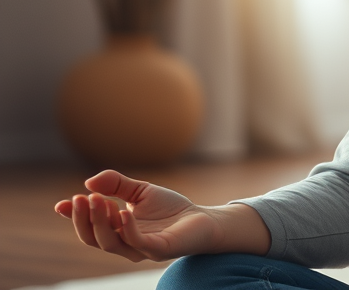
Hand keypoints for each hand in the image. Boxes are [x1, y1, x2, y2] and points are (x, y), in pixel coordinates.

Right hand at [54, 169, 266, 262]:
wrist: (204, 219)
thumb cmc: (171, 209)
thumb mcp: (141, 191)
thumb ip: (117, 184)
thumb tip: (90, 180)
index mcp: (117, 231)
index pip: (89, 229)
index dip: (74, 218)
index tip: (61, 204)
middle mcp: (125, 244)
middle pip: (94, 238)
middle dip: (84, 219)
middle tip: (80, 198)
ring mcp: (141, 250)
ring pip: (110, 243)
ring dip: (100, 222)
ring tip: (97, 200)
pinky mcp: (159, 250)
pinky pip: (138, 243)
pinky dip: (127, 229)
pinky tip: (123, 213)